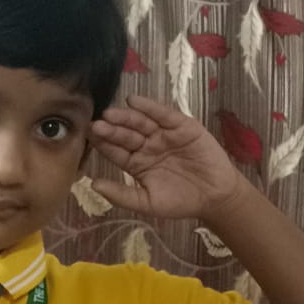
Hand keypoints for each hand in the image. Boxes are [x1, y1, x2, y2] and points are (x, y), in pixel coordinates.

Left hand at [87, 95, 245, 221]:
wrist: (214, 197)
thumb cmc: (180, 201)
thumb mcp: (147, 203)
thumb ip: (121, 195)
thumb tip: (93, 185)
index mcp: (136, 163)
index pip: (116, 152)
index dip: (104, 145)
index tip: (88, 138)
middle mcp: (147, 146)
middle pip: (126, 135)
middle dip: (111, 130)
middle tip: (96, 125)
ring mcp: (164, 135)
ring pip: (142, 123)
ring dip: (126, 117)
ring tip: (110, 113)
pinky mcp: (182, 126)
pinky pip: (164, 115)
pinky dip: (150, 107)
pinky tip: (134, 101)